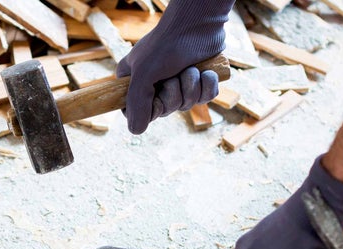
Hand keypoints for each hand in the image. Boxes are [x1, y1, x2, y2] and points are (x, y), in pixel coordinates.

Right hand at [116, 0, 233, 133]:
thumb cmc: (166, 44)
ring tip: (190, 68)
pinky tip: (205, 71)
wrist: (198, 23)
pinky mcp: (200, 81)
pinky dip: (207, 85)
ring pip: (188, 105)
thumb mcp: (144, 74)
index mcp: (136, 81)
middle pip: (165, 111)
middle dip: (174, 95)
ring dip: (191, 87)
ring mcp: (179, 83)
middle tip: (172, 76)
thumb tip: (135, 132)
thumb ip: (137, 103)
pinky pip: (206, 99)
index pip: (137, 113)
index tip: (154, 98)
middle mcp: (156, 84)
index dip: (150, 110)